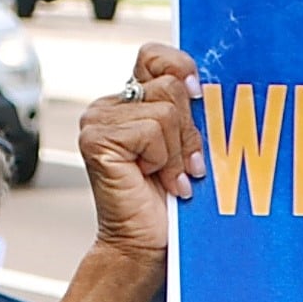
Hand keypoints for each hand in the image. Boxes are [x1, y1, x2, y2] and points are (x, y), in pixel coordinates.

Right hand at [77, 43, 204, 263]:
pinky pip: (151, 130)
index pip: (154, 56)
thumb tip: (205, 84)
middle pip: (169, 85)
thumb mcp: (184, 144)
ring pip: (164, 109)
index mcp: (127, 102)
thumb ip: (186, 110)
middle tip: (183, 165)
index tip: (198, 95)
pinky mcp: (96, 140)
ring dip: (178, 151)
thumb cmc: (168, 202)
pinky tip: (157, 181)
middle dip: (188, 130)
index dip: (181, 69)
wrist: (147, 245)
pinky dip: (164, 160)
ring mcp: (96, 122)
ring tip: (169, 177)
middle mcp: (106, 108)